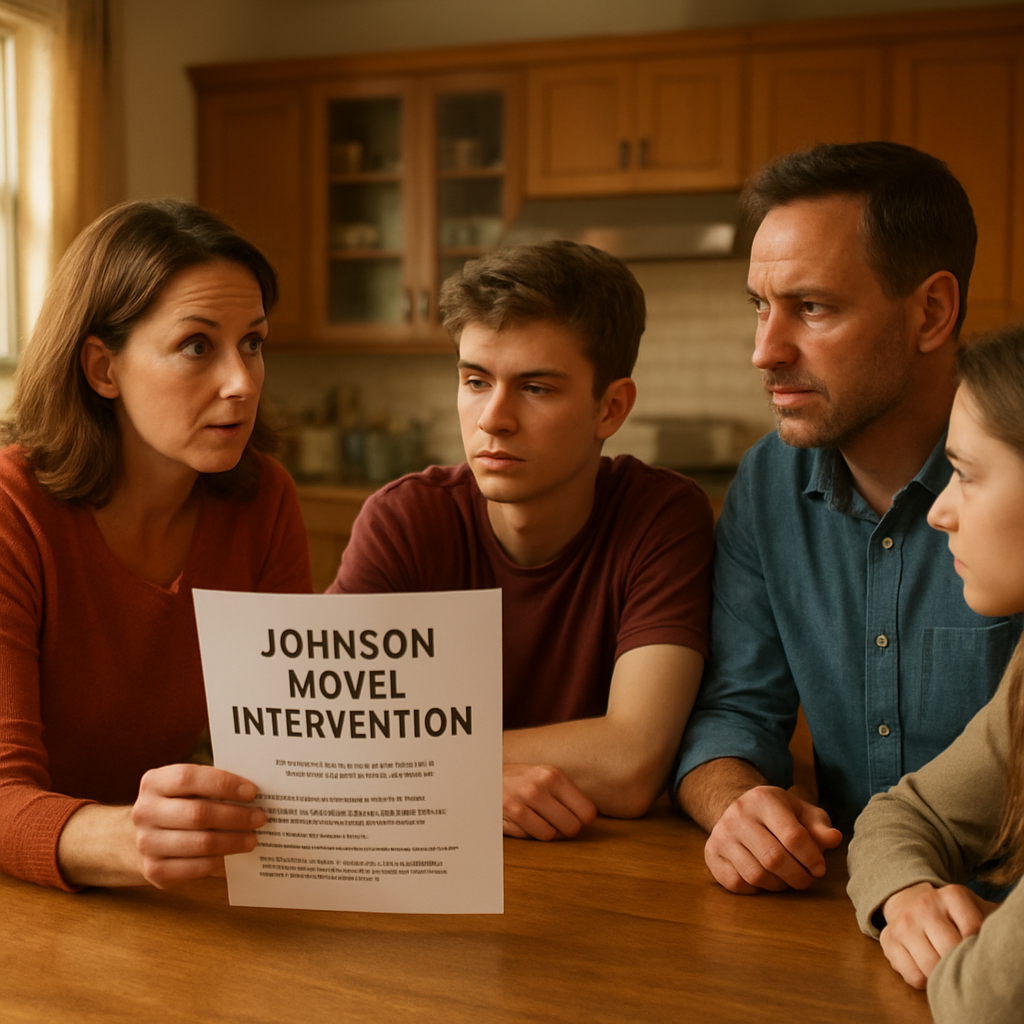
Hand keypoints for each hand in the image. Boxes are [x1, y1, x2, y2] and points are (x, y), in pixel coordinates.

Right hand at [132, 764, 266, 888]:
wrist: (149, 835)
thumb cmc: (181, 804)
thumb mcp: (189, 788)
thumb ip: (214, 786)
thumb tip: (254, 795)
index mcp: (154, 782)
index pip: (188, 778)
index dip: (223, 784)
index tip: (252, 792)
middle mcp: (144, 812)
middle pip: (197, 814)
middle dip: (235, 816)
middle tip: (260, 818)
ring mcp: (146, 843)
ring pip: (199, 843)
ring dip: (232, 842)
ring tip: (252, 839)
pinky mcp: (153, 871)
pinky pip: (194, 868)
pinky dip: (219, 863)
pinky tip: (234, 858)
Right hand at [502, 763, 596, 840]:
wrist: (485, 775)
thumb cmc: (522, 779)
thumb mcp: (545, 776)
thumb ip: (567, 794)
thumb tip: (588, 818)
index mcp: (554, 776)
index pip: (587, 812)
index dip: (582, 819)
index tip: (574, 816)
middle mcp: (539, 788)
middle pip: (572, 827)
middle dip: (565, 828)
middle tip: (556, 821)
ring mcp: (522, 803)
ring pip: (551, 836)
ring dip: (547, 832)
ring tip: (539, 820)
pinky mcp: (509, 816)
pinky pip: (531, 838)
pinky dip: (530, 834)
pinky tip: (524, 821)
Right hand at [703, 785, 841, 892]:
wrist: (738, 809)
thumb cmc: (778, 814)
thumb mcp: (801, 812)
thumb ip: (819, 826)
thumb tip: (833, 839)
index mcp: (763, 799)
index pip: (793, 836)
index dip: (812, 858)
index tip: (820, 868)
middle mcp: (737, 814)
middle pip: (774, 859)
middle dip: (798, 877)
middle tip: (807, 879)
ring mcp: (721, 834)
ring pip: (756, 875)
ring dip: (779, 885)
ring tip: (787, 879)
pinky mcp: (711, 854)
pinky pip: (737, 884)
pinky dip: (756, 890)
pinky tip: (765, 880)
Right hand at [879, 882, 999, 988]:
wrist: (907, 898)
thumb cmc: (950, 912)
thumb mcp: (972, 907)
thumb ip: (992, 919)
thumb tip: (1012, 932)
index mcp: (951, 895)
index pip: (972, 929)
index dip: (977, 947)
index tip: (977, 951)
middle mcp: (924, 905)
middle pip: (950, 951)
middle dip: (959, 964)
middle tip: (964, 967)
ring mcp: (904, 923)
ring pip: (930, 967)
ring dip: (941, 975)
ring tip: (947, 969)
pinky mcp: (888, 940)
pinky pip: (913, 976)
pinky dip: (924, 981)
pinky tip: (927, 968)